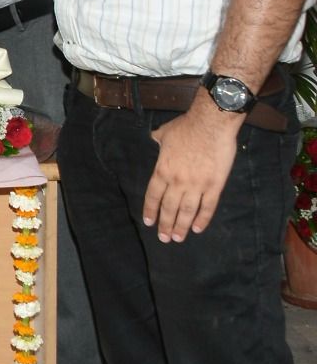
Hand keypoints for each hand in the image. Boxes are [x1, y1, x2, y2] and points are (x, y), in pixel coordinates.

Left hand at [142, 102, 240, 240]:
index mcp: (162, 170)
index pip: (153, 196)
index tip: (149, 222)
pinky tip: (198, 228)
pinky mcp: (215, 185)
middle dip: (165, 224)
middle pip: (169, 208)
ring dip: (181, 227)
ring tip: (178, 238)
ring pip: (187, 212)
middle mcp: (177, 181)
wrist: (210, 124)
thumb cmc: (186, 127)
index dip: (150, 210)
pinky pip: (208, 207)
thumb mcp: (163, 133)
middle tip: (164, 238)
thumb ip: (157, 141)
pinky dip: (203, 219)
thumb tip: (152, 139)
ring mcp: (197, 185)